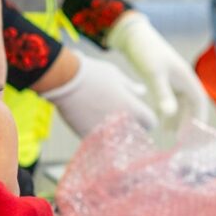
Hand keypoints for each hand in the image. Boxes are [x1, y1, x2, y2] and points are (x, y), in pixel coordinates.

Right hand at [42, 52, 157, 138]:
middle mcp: (122, 124)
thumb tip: (142, 91)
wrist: (65, 81)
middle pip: (135, 134)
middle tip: (121, 116)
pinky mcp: (88, 137)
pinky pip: (100, 141)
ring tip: (105, 118)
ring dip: (115, 133)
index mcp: (133, 108)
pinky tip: (92, 122)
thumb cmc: (93, 74)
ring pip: (117, 140)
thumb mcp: (116, 76)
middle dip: (132, 127)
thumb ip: (131, 87)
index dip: (146, 118)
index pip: (150, 122)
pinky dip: (99, 136)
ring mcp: (105, 133)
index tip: (139, 114)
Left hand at [108, 11, 212, 130]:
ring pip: (179, 105)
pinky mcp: (162, 81)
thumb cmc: (146, 52)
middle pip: (190, 106)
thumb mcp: (154, 74)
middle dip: (187, 123)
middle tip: (180, 140)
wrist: (133, 36)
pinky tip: (160, 123)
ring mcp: (172, 81)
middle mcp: (182, 80)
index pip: (199, 102)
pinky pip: (169, 100)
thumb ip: (163, 94)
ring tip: (170, 135)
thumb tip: (170, 114)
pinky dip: (166, 112)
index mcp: (186, 77)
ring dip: (177, 119)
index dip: (198, 119)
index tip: (192, 135)